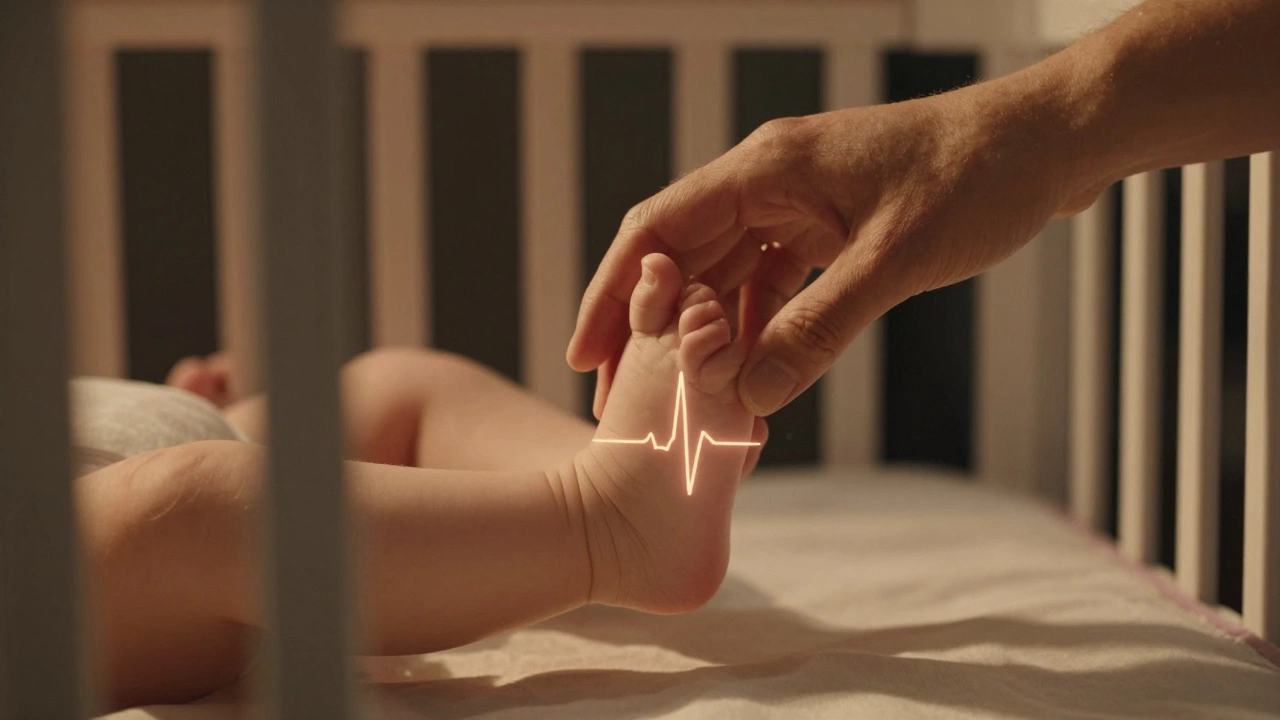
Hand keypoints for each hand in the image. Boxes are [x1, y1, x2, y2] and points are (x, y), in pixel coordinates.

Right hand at [569, 75, 1100, 416]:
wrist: (1047, 144)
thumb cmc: (977, 177)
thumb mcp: (896, 259)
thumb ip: (822, 327)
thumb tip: (754, 395)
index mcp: (766, 171)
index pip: (658, 230)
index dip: (613, 293)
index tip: (586, 354)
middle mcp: (769, 183)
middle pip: (680, 256)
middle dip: (647, 326)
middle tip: (618, 398)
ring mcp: (798, 204)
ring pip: (723, 272)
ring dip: (701, 333)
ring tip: (676, 397)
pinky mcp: (828, 227)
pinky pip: (770, 280)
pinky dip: (754, 326)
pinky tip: (748, 372)